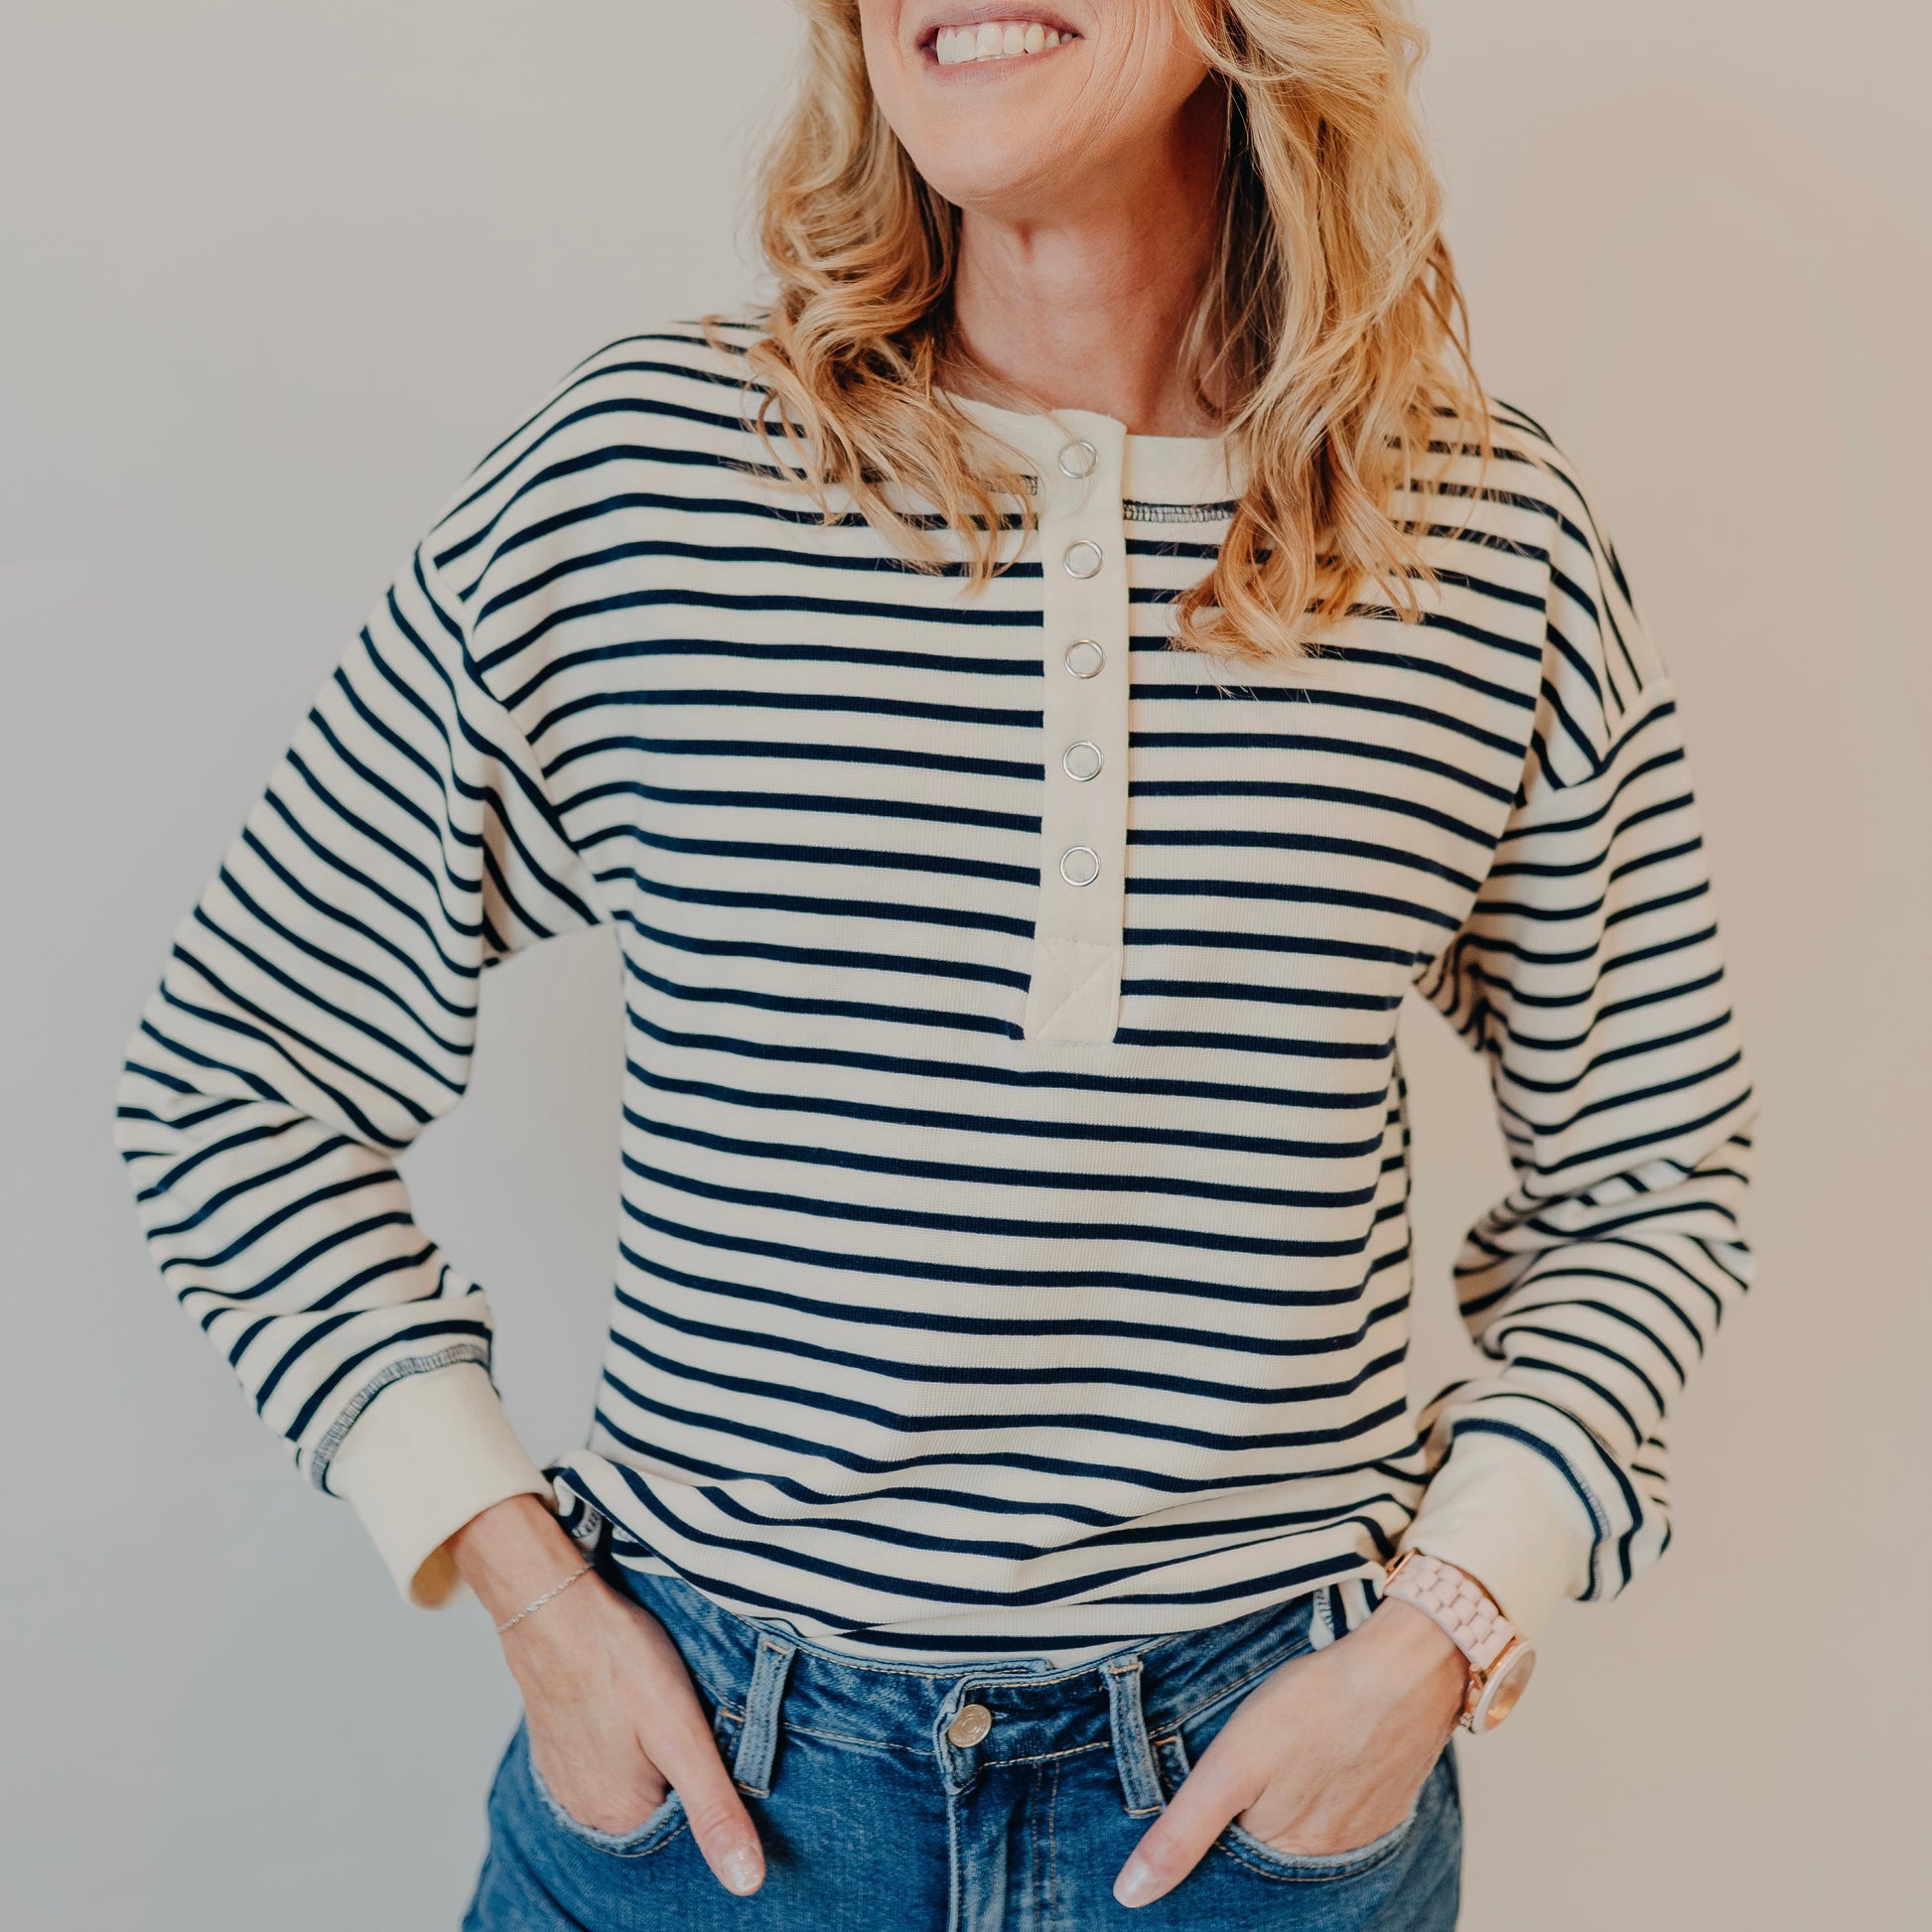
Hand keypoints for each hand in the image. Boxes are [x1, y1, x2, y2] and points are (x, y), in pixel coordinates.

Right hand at [450, 1495, 763, 1896]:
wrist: (551, 1602)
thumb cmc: (619, 1658)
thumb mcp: (683, 1732)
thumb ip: (715, 1808)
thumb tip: (748, 1883)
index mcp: (620, 1817)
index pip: (688, 1821)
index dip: (709, 1777)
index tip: (709, 1733)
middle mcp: (585, 1810)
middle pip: (658, 1798)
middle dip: (679, 1763)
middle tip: (683, 1709)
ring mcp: (564, 1776)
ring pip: (632, 1774)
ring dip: (651, 1747)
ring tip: (655, 1700)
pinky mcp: (555, 1743)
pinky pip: (603, 1753)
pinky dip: (622, 1733)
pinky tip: (628, 1698)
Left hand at [1112, 1597, 1466, 1908]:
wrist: (1406, 1669)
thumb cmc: (1314, 1706)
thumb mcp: (1232, 1764)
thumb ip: (1184, 1830)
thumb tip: (1132, 1894)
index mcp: (1283, 1852)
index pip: (1226, 1871)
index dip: (1200, 1846)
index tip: (1190, 1816)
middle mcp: (1326, 1856)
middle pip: (1266, 1855)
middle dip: (1240, 1830)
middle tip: (1236, 1776)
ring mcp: (1362, 1831)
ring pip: (1303, 1837)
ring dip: (1280, 1813)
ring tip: (1271, 1767)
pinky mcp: (1386, 1802)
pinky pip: (1341, 1817)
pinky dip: (1319, 1799)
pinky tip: (1312, 1765)